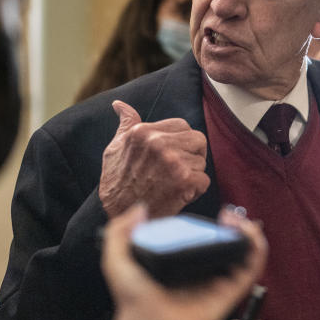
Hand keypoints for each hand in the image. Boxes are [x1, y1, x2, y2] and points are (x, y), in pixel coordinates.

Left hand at [98, 204, 268, 319]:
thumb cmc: (133, 306)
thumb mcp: (119, 264)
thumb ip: (119, 234)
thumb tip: (138, 210)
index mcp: (182, 271)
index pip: (205, 246)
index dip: (212, 229)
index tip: (209, 215)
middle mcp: (205, 278)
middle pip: (230, 249)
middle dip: (235, 229)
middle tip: (227, 216)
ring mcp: (219, 285)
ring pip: (245, 256)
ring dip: (247, 234)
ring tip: (234, 220)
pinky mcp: (231, 293)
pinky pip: (251, 268)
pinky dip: (255, 247)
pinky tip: (244, 231)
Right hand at [99, 100, 210, 217]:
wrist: (117, 214)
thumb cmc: (117, 181)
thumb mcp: (115, 147)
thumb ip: (126, 124)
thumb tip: (119, 105)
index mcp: (144, 132)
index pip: (182, 125)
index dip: (181, 141)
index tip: (172, 154)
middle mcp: (159, 143)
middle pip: (198, 139)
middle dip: (192, 154)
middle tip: (178, 169)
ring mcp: (173, 162)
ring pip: (201, 161)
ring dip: (192, 174)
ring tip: (173, 182)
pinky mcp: (183, 181)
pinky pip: (204, 180)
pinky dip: (195, 190)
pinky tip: (179, 194)